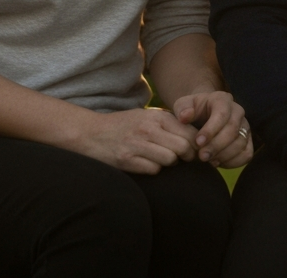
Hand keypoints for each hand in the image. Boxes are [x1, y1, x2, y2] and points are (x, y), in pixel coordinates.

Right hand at [69, 107, 198, 174]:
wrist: (91, 133)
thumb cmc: (123, 125)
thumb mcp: (146, 117)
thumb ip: (167, 123)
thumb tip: (193, 137)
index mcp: (156, 116)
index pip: (188, 132)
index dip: (195, 144)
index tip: (195, 150)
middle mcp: (148, 129)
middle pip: (183, 147)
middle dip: (187, 156)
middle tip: (183, 159)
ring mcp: (138, 144)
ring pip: (170, 160)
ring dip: (169, 163)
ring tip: (162, 159)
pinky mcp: (128, 160)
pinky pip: (153, 170)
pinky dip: (154, 169)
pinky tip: (147, 164)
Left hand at [173, 90, 252, 168]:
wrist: (202, 117)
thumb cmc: (192, 111)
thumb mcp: (183, 105)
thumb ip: (182, 109)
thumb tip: (185, 116)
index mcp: (222, 99)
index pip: (222, 113)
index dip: (211, 129)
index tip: (198, 142)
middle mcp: (237, 111)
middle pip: (233, 129)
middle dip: (216, 145)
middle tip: (202, 156)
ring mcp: (245, 126)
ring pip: (240, 143)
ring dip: (224, 155)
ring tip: (208, 160)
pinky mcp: (247, 141)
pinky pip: (247, 154)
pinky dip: (233, 162)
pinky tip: (217, 162)